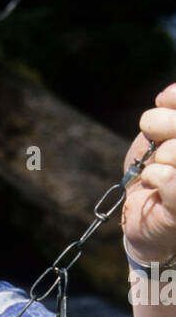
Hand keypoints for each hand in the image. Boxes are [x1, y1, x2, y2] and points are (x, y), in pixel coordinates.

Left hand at [121, 83, 175, 264]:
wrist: (145, 220)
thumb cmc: (156, 174)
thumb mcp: (158, 139)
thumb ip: (168, 114)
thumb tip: (168, 95)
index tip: (163, 102)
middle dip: (165, 123)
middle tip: (153, 137)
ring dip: (161, 154)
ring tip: (157, 165)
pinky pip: (171, 180)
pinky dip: (154, 176)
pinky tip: (152, 181)